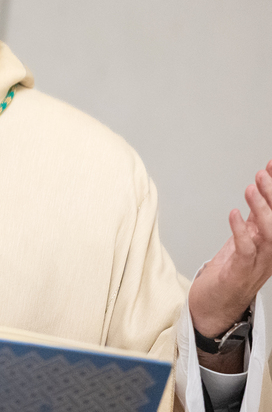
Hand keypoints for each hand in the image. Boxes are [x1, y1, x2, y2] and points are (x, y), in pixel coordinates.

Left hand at [188, 160, 271, 369]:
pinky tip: (233, 214)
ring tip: (252, 187)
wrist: (214, 308)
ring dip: (261, 209)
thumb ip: (254, 216)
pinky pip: (246, 250)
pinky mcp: (240, 273)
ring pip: (269, 234)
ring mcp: (258, 264)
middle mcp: (270, 253)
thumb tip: (260, 188)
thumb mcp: (244, 238)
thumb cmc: (229, 272)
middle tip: (264, 173)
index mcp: (270, 242)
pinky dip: (240, 231)